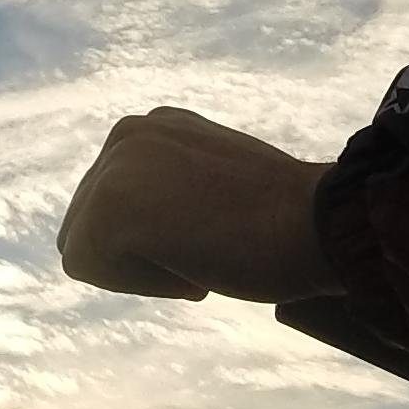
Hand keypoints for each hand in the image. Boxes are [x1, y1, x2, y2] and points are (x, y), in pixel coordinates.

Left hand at [57, 106, 342, 303]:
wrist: (318, 222)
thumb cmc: (286, 217)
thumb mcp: (218, 185)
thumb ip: (175, 190)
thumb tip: (149, 227)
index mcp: (155, 126)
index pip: (121, 208)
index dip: (165, 239)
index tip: (222, 226)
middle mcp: (126, 134)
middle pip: (93, 229)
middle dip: (146, 253)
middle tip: (216, 240)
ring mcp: (111, 167)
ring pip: (89, 251)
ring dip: (143, 268)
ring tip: (205, 247)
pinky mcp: (104, 206)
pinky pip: (89, 269)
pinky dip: (141, 282)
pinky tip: (193, 259)